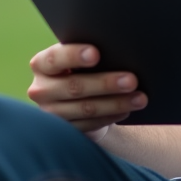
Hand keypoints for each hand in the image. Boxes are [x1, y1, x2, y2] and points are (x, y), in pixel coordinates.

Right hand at [27, 43, 147, 140]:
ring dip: (116, 103)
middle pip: (74, 86)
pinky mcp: (64, 130)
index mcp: (42, 64)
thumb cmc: (83, 68)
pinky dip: (111, 116)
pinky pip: (90, 124)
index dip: (74, 55)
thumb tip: (118, 50)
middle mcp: (41, 89)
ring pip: (85, 108)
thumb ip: (90, 53)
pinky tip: (127, 110)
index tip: (96, 54)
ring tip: (140, 98)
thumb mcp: (81, 59)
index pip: (55, 58)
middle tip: (132, 80)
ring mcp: (50, 113)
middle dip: (106, 83)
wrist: (78, 98)